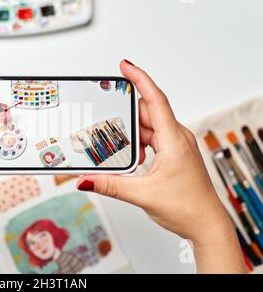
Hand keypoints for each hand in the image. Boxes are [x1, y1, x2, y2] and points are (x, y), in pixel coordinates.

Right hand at [77, 60, 245, 272]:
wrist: (206, 225)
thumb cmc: (187, 207)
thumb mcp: (142, 195)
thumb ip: (110, 185)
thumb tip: (86, 180)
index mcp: (174, 140)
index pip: (155, 100)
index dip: (139, 79)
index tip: (125, 66)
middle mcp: (177, 138)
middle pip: (147, 113)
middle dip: (126, 115)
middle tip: (106, 116)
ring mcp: (176, 145)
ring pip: (149, 127)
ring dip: (132, 134)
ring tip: (116, 144)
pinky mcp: (174, 154)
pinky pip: (153, 139)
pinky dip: (139, 143)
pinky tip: (130, 156)